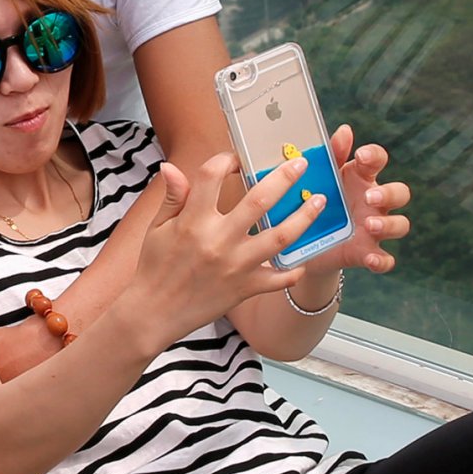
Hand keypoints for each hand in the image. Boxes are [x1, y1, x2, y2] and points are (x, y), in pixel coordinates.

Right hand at [119, 151, 323, 352]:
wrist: (153, 314)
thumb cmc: (154, 268)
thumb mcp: (157, 229)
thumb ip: (173, 198)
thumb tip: (172, 167)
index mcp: (192, 221)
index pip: (213, 176)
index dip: (226, 160)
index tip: (236, 159)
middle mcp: (218, 240)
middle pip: (259, 201)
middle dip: (284, 178)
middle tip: (302, 163)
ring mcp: (235, 265)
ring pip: (279, 237)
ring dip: (303, 217)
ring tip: (319, 201)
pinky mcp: (244, 288)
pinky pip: (278, 279)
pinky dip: (294, 270)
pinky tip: (303, 259)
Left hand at [299, 123, 409, 273]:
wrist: (304, 244)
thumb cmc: (318, 202)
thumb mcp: (322, 179)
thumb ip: (333, 156)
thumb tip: (344, 130)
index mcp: (362, 179)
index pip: (379, 160)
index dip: (375, 156)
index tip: (361, 156)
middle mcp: (375, 203)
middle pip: (400, 193)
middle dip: (389, 194)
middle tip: (369, 197)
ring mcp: (375, 229)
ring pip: (400, 225)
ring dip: (389, 224)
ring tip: (369, 225)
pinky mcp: (368, 254)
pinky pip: (386, 259)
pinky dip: (383, 260)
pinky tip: (372, 258)